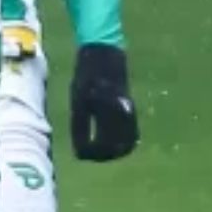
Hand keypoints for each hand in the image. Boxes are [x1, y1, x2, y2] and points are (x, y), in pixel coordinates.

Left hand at [69, 44, 138, 161]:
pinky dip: (123, 143)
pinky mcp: (132, 109)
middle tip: (90, 156)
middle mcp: (121, 113)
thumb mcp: (78, 102)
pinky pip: (132, 133)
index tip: (80, 153)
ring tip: (100, 153)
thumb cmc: (86, 77)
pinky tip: (110, 143)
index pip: (102, 143)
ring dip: (115, 151)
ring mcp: (129, 111)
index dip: (91, 153)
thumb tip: (80, 153)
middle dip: (104, 156)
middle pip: (118, 147)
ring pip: (129, 142)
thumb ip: (80, 127)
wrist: (105, 56)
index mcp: (105, 111)